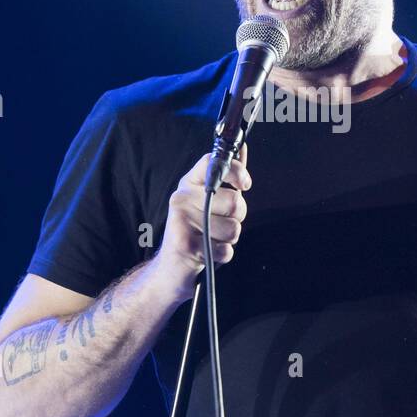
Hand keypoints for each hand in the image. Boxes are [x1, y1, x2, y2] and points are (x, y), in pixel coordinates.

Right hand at [149, 143, 250, 302]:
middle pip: (234, 202)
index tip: (245, 184)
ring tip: (212, 239)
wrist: (170, 268)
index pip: (214, 162)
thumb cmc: (196, 231)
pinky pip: (226, 250)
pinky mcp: (186, 244)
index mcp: (189, 183)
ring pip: (233, 229)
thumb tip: (242, 148)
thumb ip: (227, 177)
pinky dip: (223, 255)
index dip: (236, 170)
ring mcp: (181, 220)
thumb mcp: (209, 200)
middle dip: (237, 218)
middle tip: (221, 224)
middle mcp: (182, 197)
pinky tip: (208, 253)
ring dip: (230, 239)